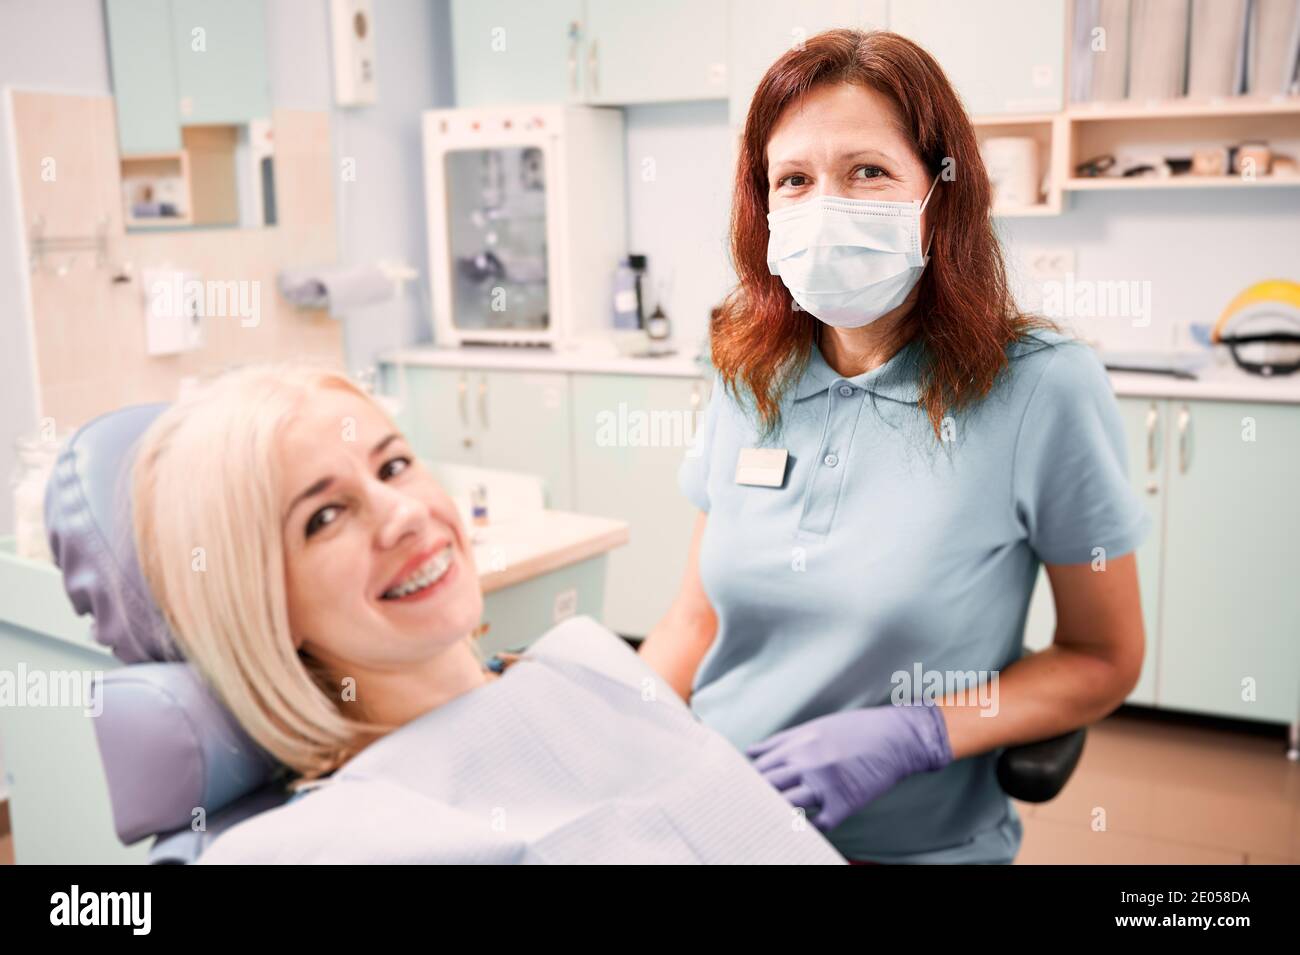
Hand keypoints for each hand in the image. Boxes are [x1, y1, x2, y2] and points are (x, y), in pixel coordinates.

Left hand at [746, 704, 952, 832]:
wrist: (896, 737)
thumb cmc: (854, 729)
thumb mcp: (814, 728)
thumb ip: (779, 742)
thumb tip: (750, 752)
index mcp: (797, 745)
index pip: (759, 769)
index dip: (744, 783)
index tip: (734, 794)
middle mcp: (806, 764)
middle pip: (768, 788)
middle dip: (753, 800)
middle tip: (740, 814)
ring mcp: (825, 785)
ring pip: (787, 806)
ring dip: (776, 815)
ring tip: (764, 825)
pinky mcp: (844, 803)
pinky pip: (818, 824)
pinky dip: (809, 828)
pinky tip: (801, 830)